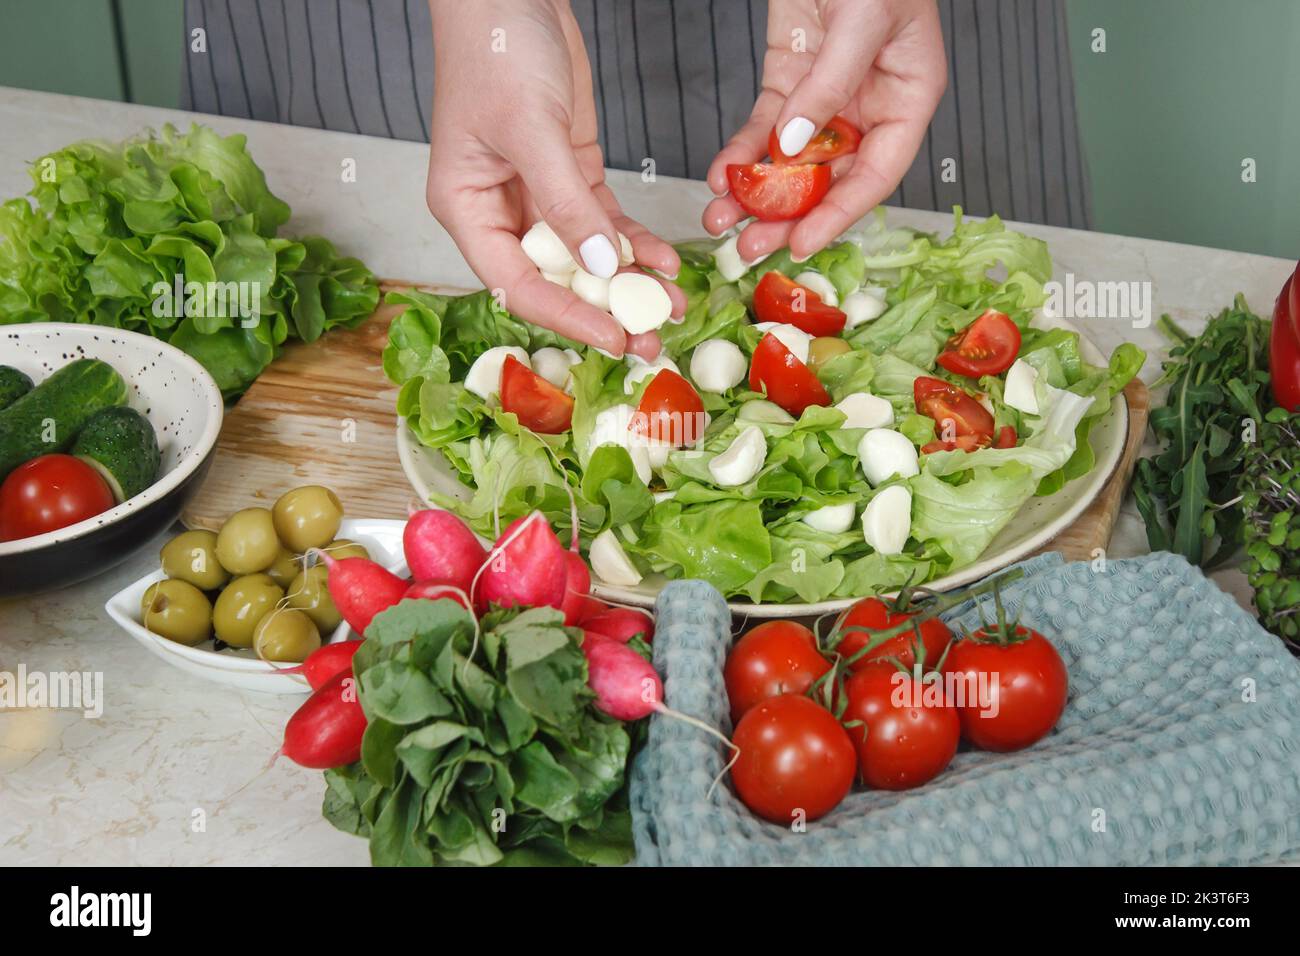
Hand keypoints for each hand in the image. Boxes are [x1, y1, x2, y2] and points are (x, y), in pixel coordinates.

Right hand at [426, 0, 682, 358]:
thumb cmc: (495, 48)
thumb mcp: (532, 129)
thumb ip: (565, 202)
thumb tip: (599, 267)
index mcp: (466, 210)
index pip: (518, 284)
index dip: (567, 316)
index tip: (613, 337)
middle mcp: (499, 212)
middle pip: (555, 280)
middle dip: (605, 310)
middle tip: (650, 341)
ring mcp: (537, 196)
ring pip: (586, 257)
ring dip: (630, 283)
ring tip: (673, 310)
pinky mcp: (571, 174)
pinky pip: (605, 224)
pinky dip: (636, 243)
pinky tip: (668, 260)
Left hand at [703, 0, 945, 262]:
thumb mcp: (862, 19)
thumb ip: (831, 84)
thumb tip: (798, 143)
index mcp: (908, 95)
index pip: (876, 172)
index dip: (840, 214)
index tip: (802, 242)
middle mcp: (868, 103)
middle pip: (829, 179)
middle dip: (786, 217)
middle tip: (749, 247)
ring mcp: (826, 96)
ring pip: (791, 163)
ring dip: (756, 196)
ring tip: (722, 222)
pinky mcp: (789, 79)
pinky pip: (763, 129)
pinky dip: (740, 155)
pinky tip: (719, 176)